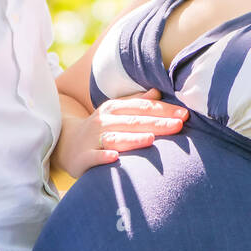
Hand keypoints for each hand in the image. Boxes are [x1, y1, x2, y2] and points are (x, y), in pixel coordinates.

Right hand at [52, 88, 187, 179]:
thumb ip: (137, 103)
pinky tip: (114, 158)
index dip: (164, 110)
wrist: (65, 144)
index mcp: (114, 108)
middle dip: (157, 123)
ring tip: (151, 139)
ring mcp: (93, 139)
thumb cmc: (100, 129)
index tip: (185, 114)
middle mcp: (104, 121)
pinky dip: (103, 158)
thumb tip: (159, 92)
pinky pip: (94, 157)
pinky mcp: (83, 158)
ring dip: (133, 139)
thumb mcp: (116, 112)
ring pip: (115, 138)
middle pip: (133, 122)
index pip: (142, 108)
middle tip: (179, 125)